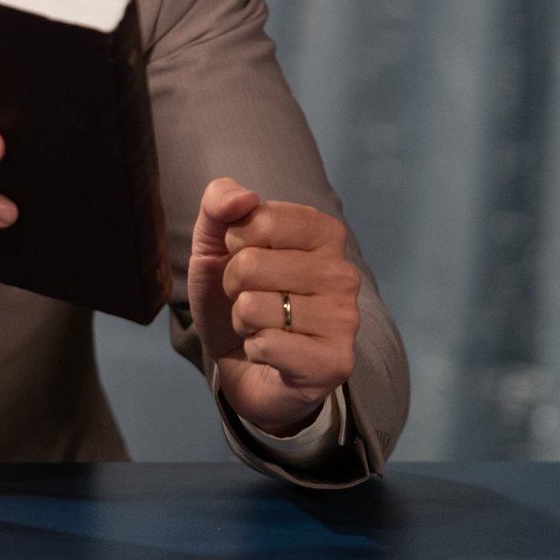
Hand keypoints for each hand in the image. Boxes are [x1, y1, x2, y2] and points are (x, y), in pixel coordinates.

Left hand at [187, 177, 359, 436]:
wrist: (247, 362)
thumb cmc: (239, 293)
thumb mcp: (214, 242)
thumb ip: (219, 205)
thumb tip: (245, 197)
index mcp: (324, 232)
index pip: (260, 218)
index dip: (234, 242)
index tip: (245, 257)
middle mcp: (343, 272)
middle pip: (250, 263)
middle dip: (233, 284)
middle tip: (251, 297)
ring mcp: (344, 319)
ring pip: (252, 307)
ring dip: (242, 320)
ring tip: (263, 324)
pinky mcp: (335, 363)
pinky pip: (265, 345)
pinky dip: (254, 349)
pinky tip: (272, 352)